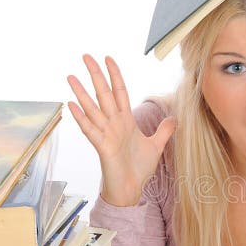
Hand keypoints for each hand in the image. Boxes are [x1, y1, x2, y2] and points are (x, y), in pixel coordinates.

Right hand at [67, 55, 175, 205]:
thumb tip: (174, 118)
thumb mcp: (156, 146)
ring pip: (92, 109)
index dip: (115, 75)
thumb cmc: (138, 168)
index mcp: (125, 121)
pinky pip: (89, 130)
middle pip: (103, 94)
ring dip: (82, 93)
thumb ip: (164, 131)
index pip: (119, 92)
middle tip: (86, 56)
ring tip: (71, 76)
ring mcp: (106, 134)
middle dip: (96, 75)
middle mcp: (113, 124)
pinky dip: (81, 117)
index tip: (108, 59)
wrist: (131, 189)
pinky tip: (71, 105)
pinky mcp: (102, 147)